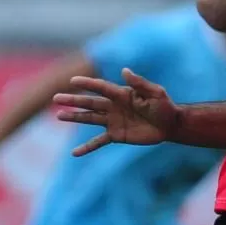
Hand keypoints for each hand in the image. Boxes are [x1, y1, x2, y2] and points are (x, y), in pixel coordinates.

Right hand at [53, 69, 179, 155]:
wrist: (170, 125)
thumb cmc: (164, 106)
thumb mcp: (155, 93)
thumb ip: (140, 83)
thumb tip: (124, 71)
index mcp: (121, 94)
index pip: (101, 87)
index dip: (87, 84)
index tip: (72, 81)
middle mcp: (114, 106)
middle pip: (90, 102)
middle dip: (73, 100)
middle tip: (56, 98)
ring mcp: (113, 121)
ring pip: (90, 118)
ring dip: (75, 117)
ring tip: (59, 116)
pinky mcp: (116, 135)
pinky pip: (99, 141)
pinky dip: (87, 147)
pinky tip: (74, 153)